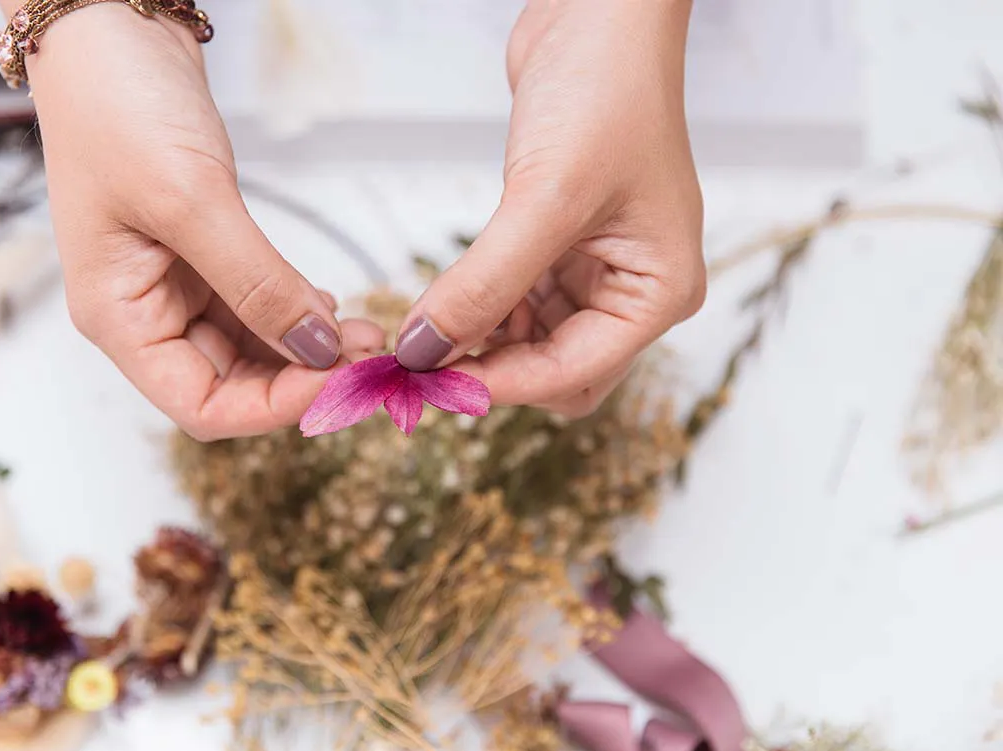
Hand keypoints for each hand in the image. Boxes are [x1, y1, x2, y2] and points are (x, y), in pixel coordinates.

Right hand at [23, 5, 382, 439]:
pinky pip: (256, 305)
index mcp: (118, 318)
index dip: (274, 409)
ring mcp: (173, 284)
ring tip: (363, 332)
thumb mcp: (191, 200)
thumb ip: (258, 285)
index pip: (201, 406)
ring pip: (251, 349)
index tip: (340, 383)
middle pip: (232, 385)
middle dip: (300, 378)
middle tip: (368, 358)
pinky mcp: (202, 253)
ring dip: (306, 348)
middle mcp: (143, 313)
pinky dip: (295, 312)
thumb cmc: (116, 106)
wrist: (108, 26)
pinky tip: (331, 306)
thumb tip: (319, 350)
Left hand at [394, 0, 704, 417]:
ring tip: (423, 326)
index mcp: (658, 292)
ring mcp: (596, 270)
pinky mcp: (560, 246)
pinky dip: (480, 308)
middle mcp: (633, 291)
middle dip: (493, 370)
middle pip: (556, 372)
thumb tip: (424, 350)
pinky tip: (444, 297)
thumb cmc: (607, 91)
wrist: (598, 15)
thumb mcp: (544, 197)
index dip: (500, 384)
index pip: (573, 373)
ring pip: (529, 342)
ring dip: (479, 340)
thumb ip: (484, 284)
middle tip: (423, 363)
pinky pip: (516, 303)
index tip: (429, 382)